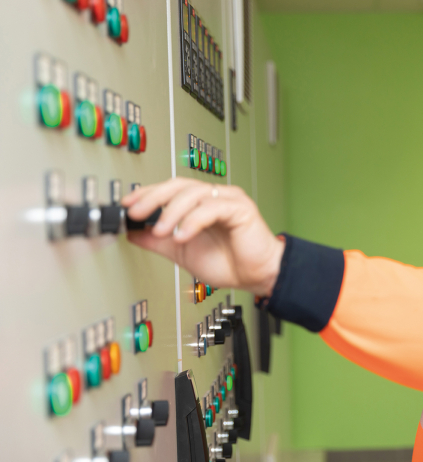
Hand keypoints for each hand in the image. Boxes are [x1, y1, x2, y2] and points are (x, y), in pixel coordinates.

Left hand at [121, 178, 284, 296]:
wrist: (257, 276)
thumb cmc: (229, 263)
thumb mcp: (181, 252)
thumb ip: (157, 241)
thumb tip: (131, 233)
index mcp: (201, 203)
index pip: (170, 188)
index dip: (146, 193)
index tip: (126, 205)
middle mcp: (214, 196)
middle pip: (179, 185)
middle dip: (153, 197)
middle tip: (136, 213)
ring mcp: (228, 199)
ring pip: (193, 193)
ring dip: (172, 212)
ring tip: (161, 232)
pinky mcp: (240, 208)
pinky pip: (212, 207)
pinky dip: (193, 220)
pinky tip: (183, 236)